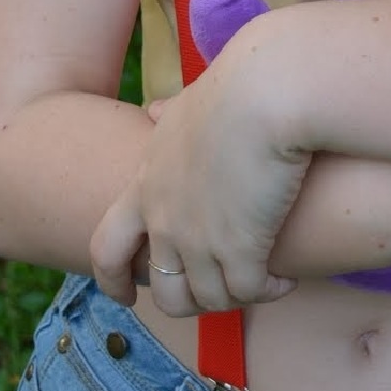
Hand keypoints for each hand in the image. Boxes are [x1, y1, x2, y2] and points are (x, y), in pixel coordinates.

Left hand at [90, 51, 309, 314]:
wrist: (266, 91)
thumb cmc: (234, 88)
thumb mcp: (187, 102)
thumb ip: (167, 115)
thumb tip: (153, 110)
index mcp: (145, 184)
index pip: (106, 248)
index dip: (111, 278)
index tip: (126, 295)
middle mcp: (165, 219)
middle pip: (162, 290)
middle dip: (187, 302)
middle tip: (214, 295)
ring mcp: (199, 238)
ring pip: (208, 299)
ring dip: (234, 298)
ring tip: (259, 282)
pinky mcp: (241, 247)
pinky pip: (250, 291)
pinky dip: (268, 290)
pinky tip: (284, 277)